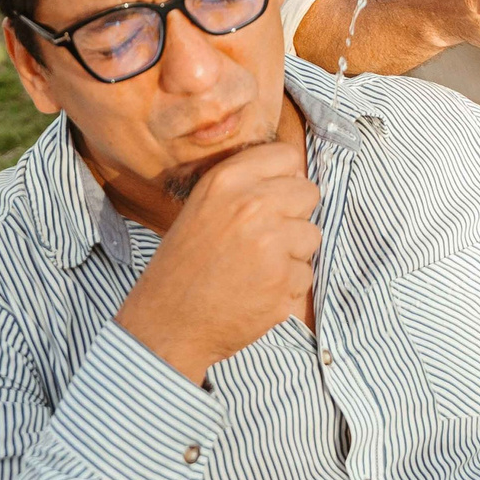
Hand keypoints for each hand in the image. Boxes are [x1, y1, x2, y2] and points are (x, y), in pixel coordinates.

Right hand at [117, 138, 320, 383]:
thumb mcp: (202, 206)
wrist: (168, 323)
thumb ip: (245, 186)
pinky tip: (257, 292)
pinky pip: (306, 274)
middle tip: (264, 237)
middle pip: (308, 192)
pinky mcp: (284, 280)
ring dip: (293, 252)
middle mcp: (252, 205)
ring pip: (312, 234)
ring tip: (257, 267)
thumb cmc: (184, 265)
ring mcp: (271, 243)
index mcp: (227, 180)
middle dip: (293, 215)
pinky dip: (287, 286)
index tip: (274, 196)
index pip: (286, 156)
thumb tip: (292, 176)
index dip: (284, 178)